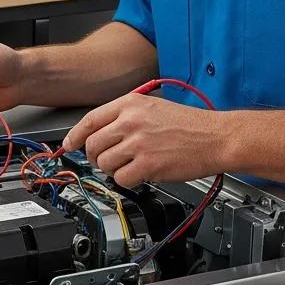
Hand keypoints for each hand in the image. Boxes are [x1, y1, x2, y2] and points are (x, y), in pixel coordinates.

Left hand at [62, 92, 230, 187]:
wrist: (216, 137)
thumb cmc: (189, 125)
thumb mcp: (152, 107)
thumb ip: (125, 117)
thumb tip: (100, 133)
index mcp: (130, 104)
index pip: (89, 120)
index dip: (75, 136)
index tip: (68, 145)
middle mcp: (131, 122)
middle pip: (93, 144)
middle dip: (95, 157)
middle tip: (105, 160)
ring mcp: (138, 144)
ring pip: (104, 164)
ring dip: (112, 169)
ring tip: (129, 165)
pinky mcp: (148, 165)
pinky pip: (121, 179)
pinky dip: (128, 180)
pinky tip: (140, 173)